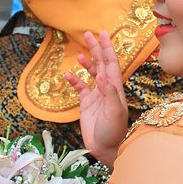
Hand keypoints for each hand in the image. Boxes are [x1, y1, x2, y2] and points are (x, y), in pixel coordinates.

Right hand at [65, 31, 128, 166]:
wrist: (106, 149)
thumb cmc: (114, 131)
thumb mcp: (114, 112)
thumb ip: (108, 93)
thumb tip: (100, 75)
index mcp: (115, 88)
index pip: (111, 63)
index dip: (107, 48)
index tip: (103, 34)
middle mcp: (106, 89)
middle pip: (101, 64)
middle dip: (96, 49)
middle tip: (88, 34)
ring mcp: (96, 96)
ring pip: (91, 74)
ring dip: (86, 63)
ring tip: (78, 53)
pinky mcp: (86, 104)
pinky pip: (79, 88)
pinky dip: (74, 81)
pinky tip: (67, 75)